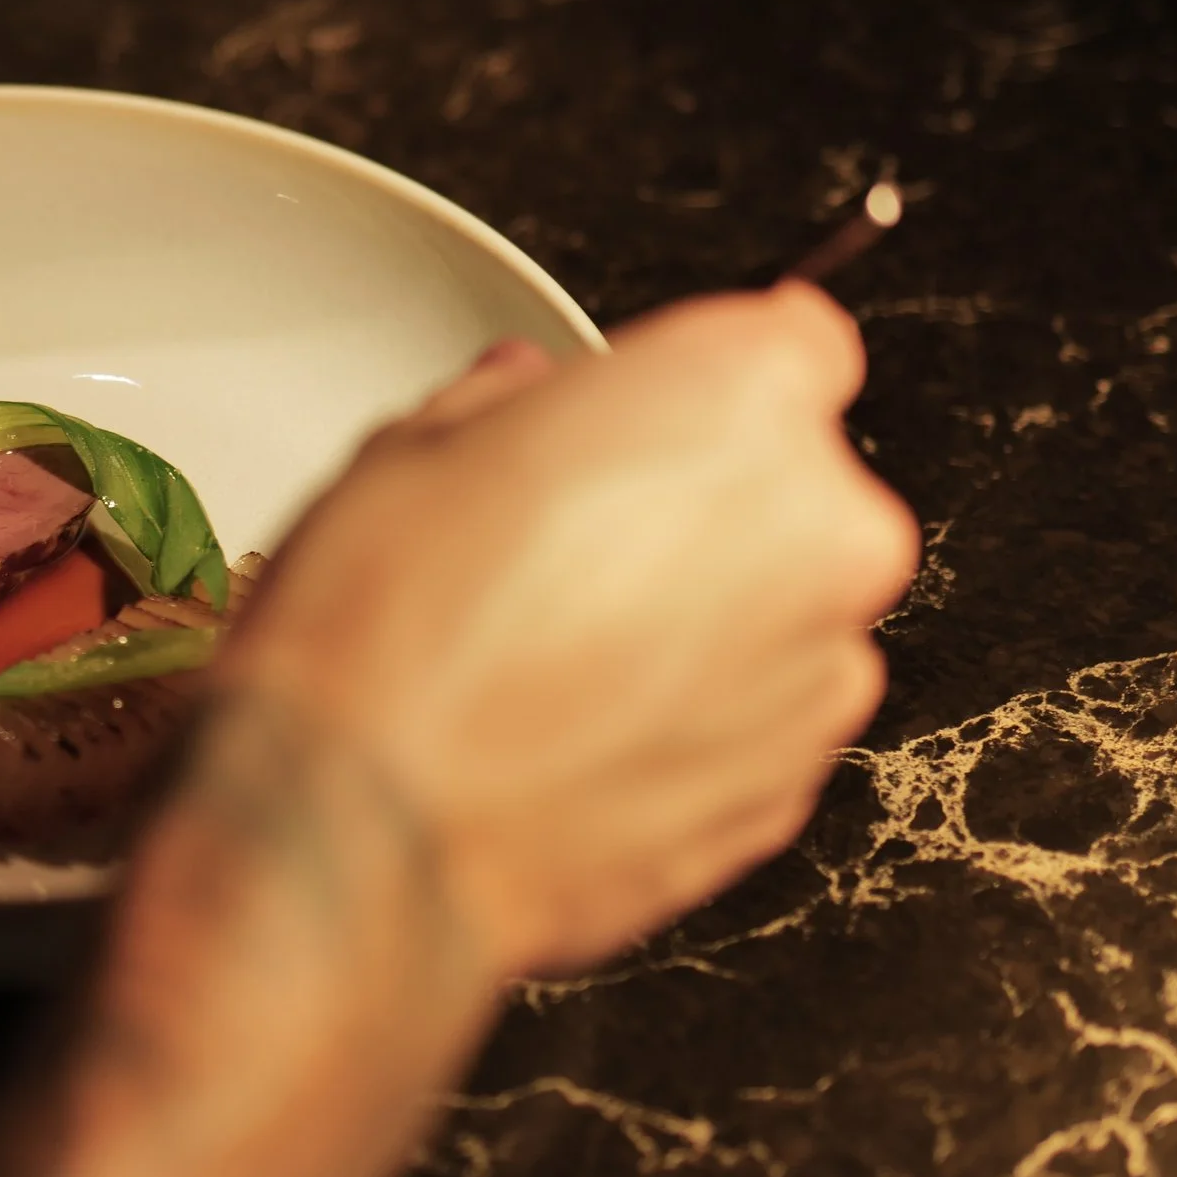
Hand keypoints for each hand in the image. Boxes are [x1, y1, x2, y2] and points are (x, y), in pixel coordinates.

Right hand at [216, 284, 918, 980]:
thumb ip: (512, 407)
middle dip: (698, 507)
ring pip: (778, 611)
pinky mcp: (789, 791)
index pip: (793, 342)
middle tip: (562, 542)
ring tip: (552, 654)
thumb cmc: (378, 634)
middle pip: (791, 487)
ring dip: (698, 621)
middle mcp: (821, 530)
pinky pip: (754, 722)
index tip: (648, 411)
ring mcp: (819, 674)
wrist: (354, 834)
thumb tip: (529, 404)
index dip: (703, 380)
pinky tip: (568, 730)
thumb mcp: (413, 448)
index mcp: (739, 399)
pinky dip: (686, 722)